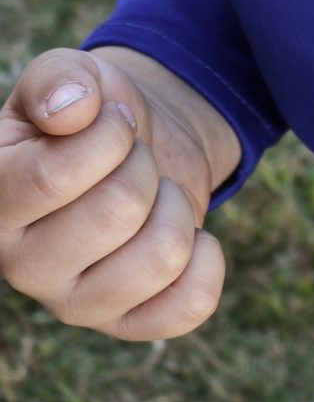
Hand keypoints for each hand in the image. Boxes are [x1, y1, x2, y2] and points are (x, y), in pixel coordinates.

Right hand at [0, 47, 236, 340]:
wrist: (136, 148)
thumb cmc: (94, 113)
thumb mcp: (72, 78)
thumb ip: (59, 78)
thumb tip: (72, 110)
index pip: (54, 177)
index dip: (108, 135)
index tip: (112, 120)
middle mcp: (19, 263)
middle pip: (119, 211)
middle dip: (144, 166)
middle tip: (133, 160)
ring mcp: (71, 303)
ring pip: (162, 256)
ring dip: (175, 207)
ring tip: (153, 196)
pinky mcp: (124, 324)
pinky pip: (190, 304)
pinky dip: (207, 258)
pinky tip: (185, 236)